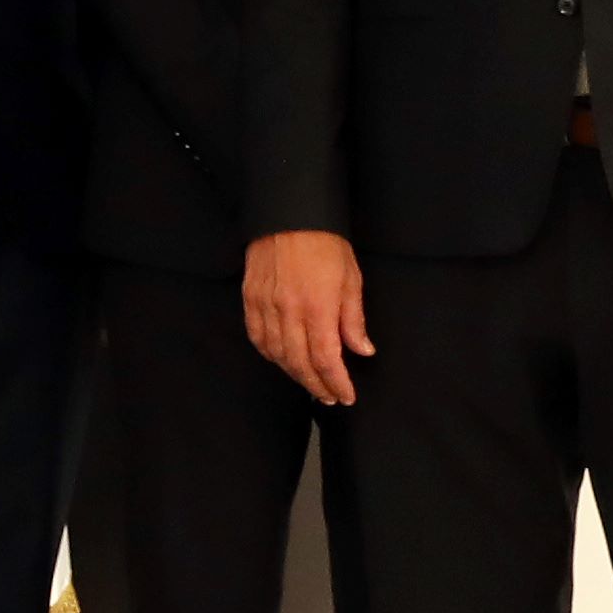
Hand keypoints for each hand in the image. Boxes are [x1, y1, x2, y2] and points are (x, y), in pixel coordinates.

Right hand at [242, 229, 373, 406]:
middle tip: (330, 397)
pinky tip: (282, 360)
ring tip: (310, 383)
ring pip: (277, 354)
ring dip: (294, 373)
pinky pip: (257, 337)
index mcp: (317, 307)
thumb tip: (362, 350)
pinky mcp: (250, 298)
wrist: (289, 215)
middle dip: (316, 385)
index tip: (346, 395)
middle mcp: (288, 311)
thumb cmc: (325, 244)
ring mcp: (265, 305)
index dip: (336, 382)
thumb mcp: (351, 279)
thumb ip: (354, 319)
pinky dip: (270, 354)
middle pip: (299, 362)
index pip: (325, 358)